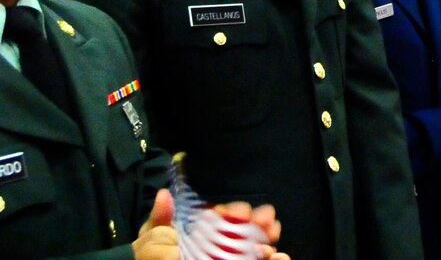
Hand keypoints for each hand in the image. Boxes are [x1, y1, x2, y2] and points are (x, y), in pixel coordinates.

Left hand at [133, 190, 290, 259]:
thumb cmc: (154, 257)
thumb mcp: (153, 240)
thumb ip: (160, 220)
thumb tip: (164, 194)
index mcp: (201, 234)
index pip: (223, 220)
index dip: (236, 213)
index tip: (245, 211)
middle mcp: (217, 246)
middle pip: (244, 233)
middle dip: (259, 225)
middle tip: (269, 222)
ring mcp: (227, 256)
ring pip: (254, 249)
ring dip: (268, 241)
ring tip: (274, 236)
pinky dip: (273, 258)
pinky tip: (279, 256)